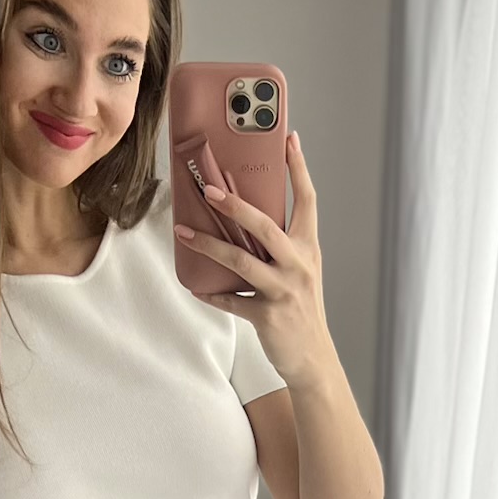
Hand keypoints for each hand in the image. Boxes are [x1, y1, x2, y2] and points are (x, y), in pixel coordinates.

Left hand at [175, 130, 333, 385]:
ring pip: (241, 261)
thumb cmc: (302, 310)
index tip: (290, 139)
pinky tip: (196, 288)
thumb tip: (243, 221)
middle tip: (210, 189)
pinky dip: (212, 294)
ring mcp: (284, 290)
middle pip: (265, 226)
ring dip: (209, 245)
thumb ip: (279, 247)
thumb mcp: (301, 272)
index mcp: (308, 249)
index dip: (299, 169)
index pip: (308, 200)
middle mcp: (299, 265)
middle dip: (236, 206)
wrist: (313, 359)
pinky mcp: (268, 315)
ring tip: (184, 232)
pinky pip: (232, 301)